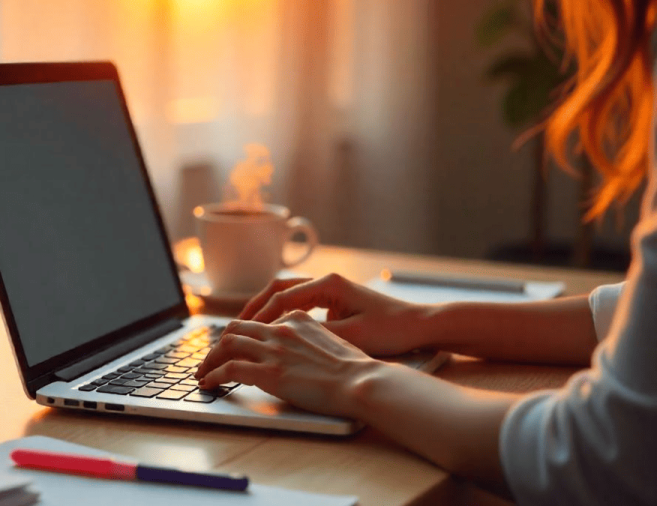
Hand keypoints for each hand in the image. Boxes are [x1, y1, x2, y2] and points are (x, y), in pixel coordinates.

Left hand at [194, 310, 376, 418]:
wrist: (363, 381)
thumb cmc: (356, 369)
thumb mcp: (334, 341)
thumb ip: (311, 339)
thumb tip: (300, 352)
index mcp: (298, 319)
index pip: (259, 321)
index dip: (241, 333)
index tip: (232, 345)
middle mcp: (281, 329)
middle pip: (237, 328)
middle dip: (218, 343)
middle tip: (210, 358)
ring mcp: (273, 349)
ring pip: (227, 345)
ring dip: (209, 359)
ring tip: (201, 372)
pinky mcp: (268, 372)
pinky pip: (228, 369)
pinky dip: (213, 375)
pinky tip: (208, 383)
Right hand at [237, 273, 432, 356]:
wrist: (422, 325)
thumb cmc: (392, 330)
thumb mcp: (351, 337)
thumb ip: (316, 336)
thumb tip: (282, 341)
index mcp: (328, 284)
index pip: (282, 298)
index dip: (260, 317)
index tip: (243, 334)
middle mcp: (326, 281)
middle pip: (278, 288)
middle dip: (255, 307)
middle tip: (235, 326)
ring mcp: (330, 289)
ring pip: (287, 294)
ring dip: (267, 309)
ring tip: (248, 328)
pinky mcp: (335, 300)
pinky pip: (299, 303)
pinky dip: (282, 314)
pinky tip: (275, 331)